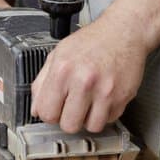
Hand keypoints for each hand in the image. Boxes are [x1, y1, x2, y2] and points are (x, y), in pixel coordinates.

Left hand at [30, 19, 148, 133]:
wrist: (123, 32)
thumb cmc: (92, 41)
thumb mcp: (58, 54)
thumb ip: (42, 83)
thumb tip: (36, 109)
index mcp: (63, 70)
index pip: (47, 113)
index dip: (50, 113)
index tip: (55, 108)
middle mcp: (84, 81)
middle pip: (69, 126)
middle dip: (69, 119)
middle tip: (73, 106)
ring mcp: (106, 91)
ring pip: (91, 127)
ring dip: (89, 119)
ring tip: (89, 103)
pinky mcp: (123, 96)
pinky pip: (110, 119)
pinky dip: (105, 112)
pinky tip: (103, 97)